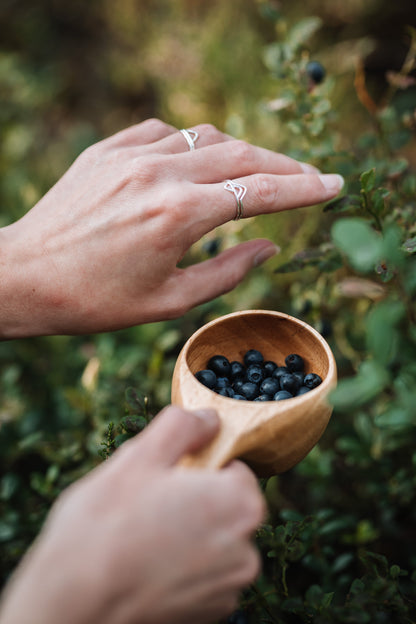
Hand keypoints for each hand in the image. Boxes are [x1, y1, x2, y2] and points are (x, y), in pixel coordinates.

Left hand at [0, 119, 342, 337]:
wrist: (24, 277)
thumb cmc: (96, 301)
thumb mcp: (171, 301)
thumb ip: (228, 271)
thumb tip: (269, 246)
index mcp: (178, 216)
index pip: (260, 192)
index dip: (303, 190)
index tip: (333, 186)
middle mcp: (159, 174)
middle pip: (242, 155)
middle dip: (283, 166)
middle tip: (308, 179)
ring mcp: (130, 155)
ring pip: (207, 137)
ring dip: (241, 153)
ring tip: (258, 174)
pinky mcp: (107, 149)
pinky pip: (165, 132)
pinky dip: (193, 144)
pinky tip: (200, 162)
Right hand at [0, 406, 264, 623]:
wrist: (72, 607)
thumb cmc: (105, 529)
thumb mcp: (140, 456)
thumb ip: (182, 427)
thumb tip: (207, 420)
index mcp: (239, 504)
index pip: (235, 469)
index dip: (200, 468)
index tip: (168, 477)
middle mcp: (246, 550)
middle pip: (225, 507)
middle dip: (195, 501)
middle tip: (148, 506)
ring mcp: (228, 589)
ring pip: (213, 543)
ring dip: (188, 536)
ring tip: (141, 538)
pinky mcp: (209, 616)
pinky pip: (202, 577)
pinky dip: (181, 569)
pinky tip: (145, 567)